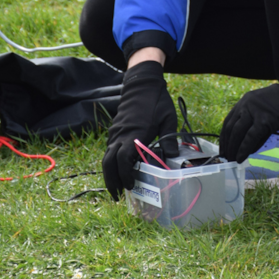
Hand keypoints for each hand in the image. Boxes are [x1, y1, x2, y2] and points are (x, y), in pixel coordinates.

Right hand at [101, 60, 177, 200]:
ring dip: (109, 173)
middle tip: (117, 195)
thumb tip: (172, 157)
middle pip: (108, 162)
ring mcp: (115, 132)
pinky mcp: (114, 129)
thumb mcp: (168, 119)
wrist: (141, 83)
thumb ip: (169, 139)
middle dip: (111, 181)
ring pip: (106, 156)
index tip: (131, 186)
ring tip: (117, 186)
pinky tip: (119, 168)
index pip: (123, 160)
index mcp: (134, 134)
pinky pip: (109, 149)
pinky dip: (111, 162)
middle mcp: (121, 134)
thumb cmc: (156, 101)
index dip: (125, 175)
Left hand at [220, 50, 278, 163]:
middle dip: (226, 145)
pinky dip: (244, 149)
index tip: (224, 148)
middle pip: (230, 127)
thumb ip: (257, 122)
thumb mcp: (267, 109)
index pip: (229, 120)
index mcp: (246, 100)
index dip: (225, 136)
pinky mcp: (265, 119)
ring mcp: (255, 111)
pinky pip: (250, 137)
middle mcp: (247, 104)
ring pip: (237, 133)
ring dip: (233, 149)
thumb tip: (249, 144)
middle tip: (225, 158)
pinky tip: (241, 158)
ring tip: (231, 160)